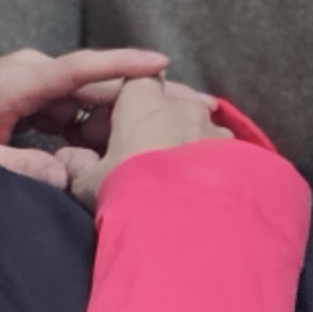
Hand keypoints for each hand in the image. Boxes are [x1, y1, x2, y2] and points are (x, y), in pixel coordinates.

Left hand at [0, 44, 172, 191]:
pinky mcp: (32, 97)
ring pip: (90, 99)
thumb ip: (16, 167)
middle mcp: (32, 73)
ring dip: (123, 116)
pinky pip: (74, 110)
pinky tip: (125, 144)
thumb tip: (66, 179)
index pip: (81, 68)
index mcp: (18, 80)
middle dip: (143, 95)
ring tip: (170, 130)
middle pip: (98, 83)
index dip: (123, 65)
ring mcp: (33, 83)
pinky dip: (97, 126)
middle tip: (194, 108)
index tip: (162, 63)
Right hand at [69, 75, 229, 204]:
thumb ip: (77, 166)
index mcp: (145, 102)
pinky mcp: (243, 157)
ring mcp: (217, 130)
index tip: (106, 134)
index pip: (133, 82)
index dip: (119, 105)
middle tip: (138, 158)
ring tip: (172, 177)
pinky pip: (221, 153)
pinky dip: (209, 164)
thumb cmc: (132, 195)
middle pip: (168, 104)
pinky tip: (201, 189)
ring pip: (197, 128)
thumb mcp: (90, 185)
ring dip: (184, 144)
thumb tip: (69, 159)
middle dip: (154, 125)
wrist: (190, 229)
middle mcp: (185, 107)